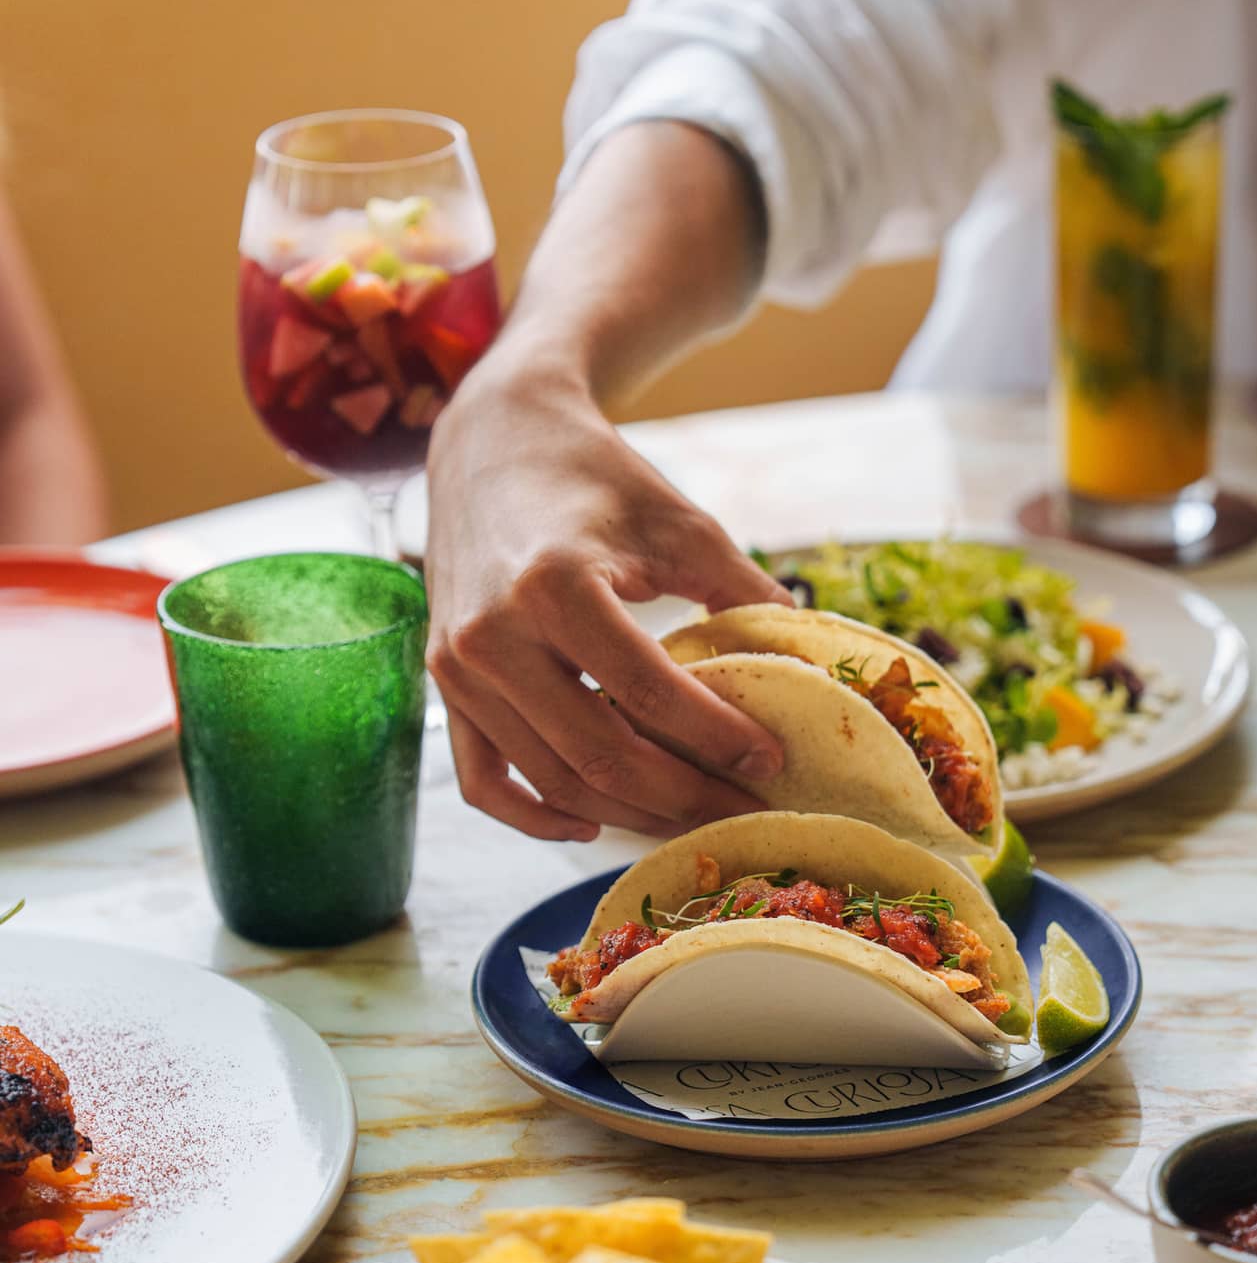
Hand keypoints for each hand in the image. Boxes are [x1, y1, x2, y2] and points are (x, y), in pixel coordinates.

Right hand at [426, 364, 789, 840]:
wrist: (495, 440)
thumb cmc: (595, 478)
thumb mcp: (679, 521)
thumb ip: (741, 591)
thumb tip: (806, 659)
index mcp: (554, 586)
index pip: (648, 693)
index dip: (718, 738)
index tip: (771, 760)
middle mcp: (493, 636)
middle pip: (600, 754)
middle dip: (684, 795)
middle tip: (744, 808)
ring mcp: (458, 669)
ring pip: (552, 779)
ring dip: (629, 812)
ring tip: (691, 816)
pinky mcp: (444, 686)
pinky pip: (485, 781)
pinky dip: (537, 815)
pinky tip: (592, 822)